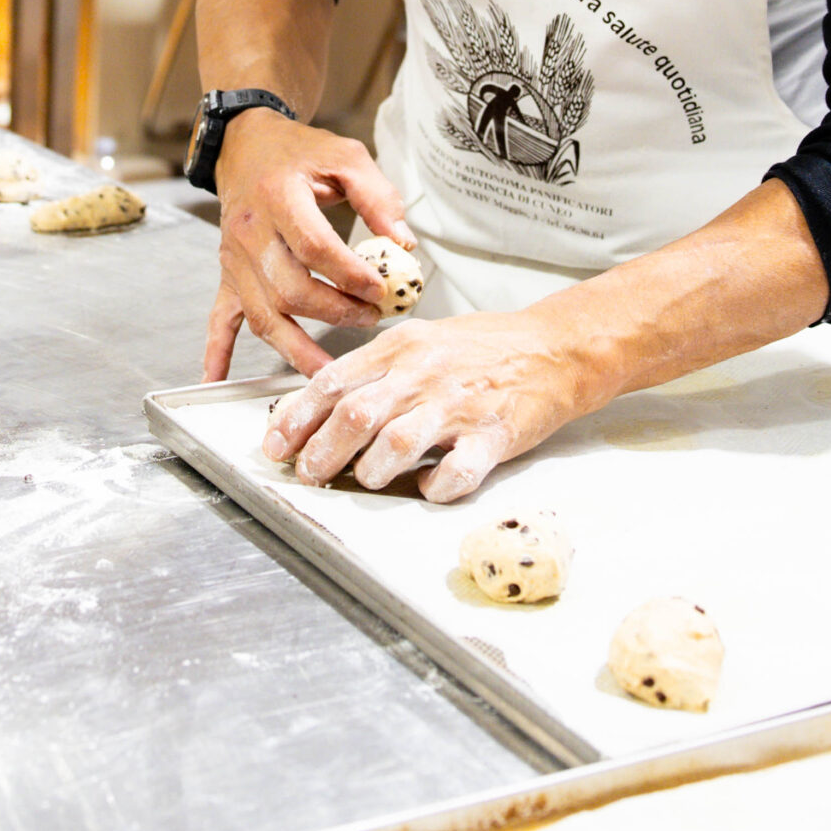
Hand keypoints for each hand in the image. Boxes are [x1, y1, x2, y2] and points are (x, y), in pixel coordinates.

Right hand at [202, 111, 409, 380]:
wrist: (248, 146)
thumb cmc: (299, 153)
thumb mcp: (346, 157)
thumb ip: (379, 198)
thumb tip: (403, 246)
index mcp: (278, 196)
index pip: (315, 247)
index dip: (350, 274)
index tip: (381, 289)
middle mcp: (249, 231)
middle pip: (289, 288)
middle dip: (334, 313)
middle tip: (370, 318)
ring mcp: (234, 259)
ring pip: (262, 314)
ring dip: (296, 348)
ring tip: (328, 376)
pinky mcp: (227, 275)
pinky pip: (219, 318)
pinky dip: (217, 352)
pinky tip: (217, 379)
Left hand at [260, 309, 585, 502]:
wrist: (555, 348)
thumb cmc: (484, 348)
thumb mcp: (421, 342)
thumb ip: (375, 370)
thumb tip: (323, 403)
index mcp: (401, 348)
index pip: (334, 382)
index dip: (298, 418)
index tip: (276, 444)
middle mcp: (425, 374)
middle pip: (356, 414)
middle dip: (322, 451)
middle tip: (309, 474)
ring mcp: (460, 404)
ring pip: (397, 443)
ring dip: (371, 470)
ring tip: (367, 479)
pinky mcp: (494, 434)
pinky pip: (458, 471)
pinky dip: (437, 487)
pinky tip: (430, 489)